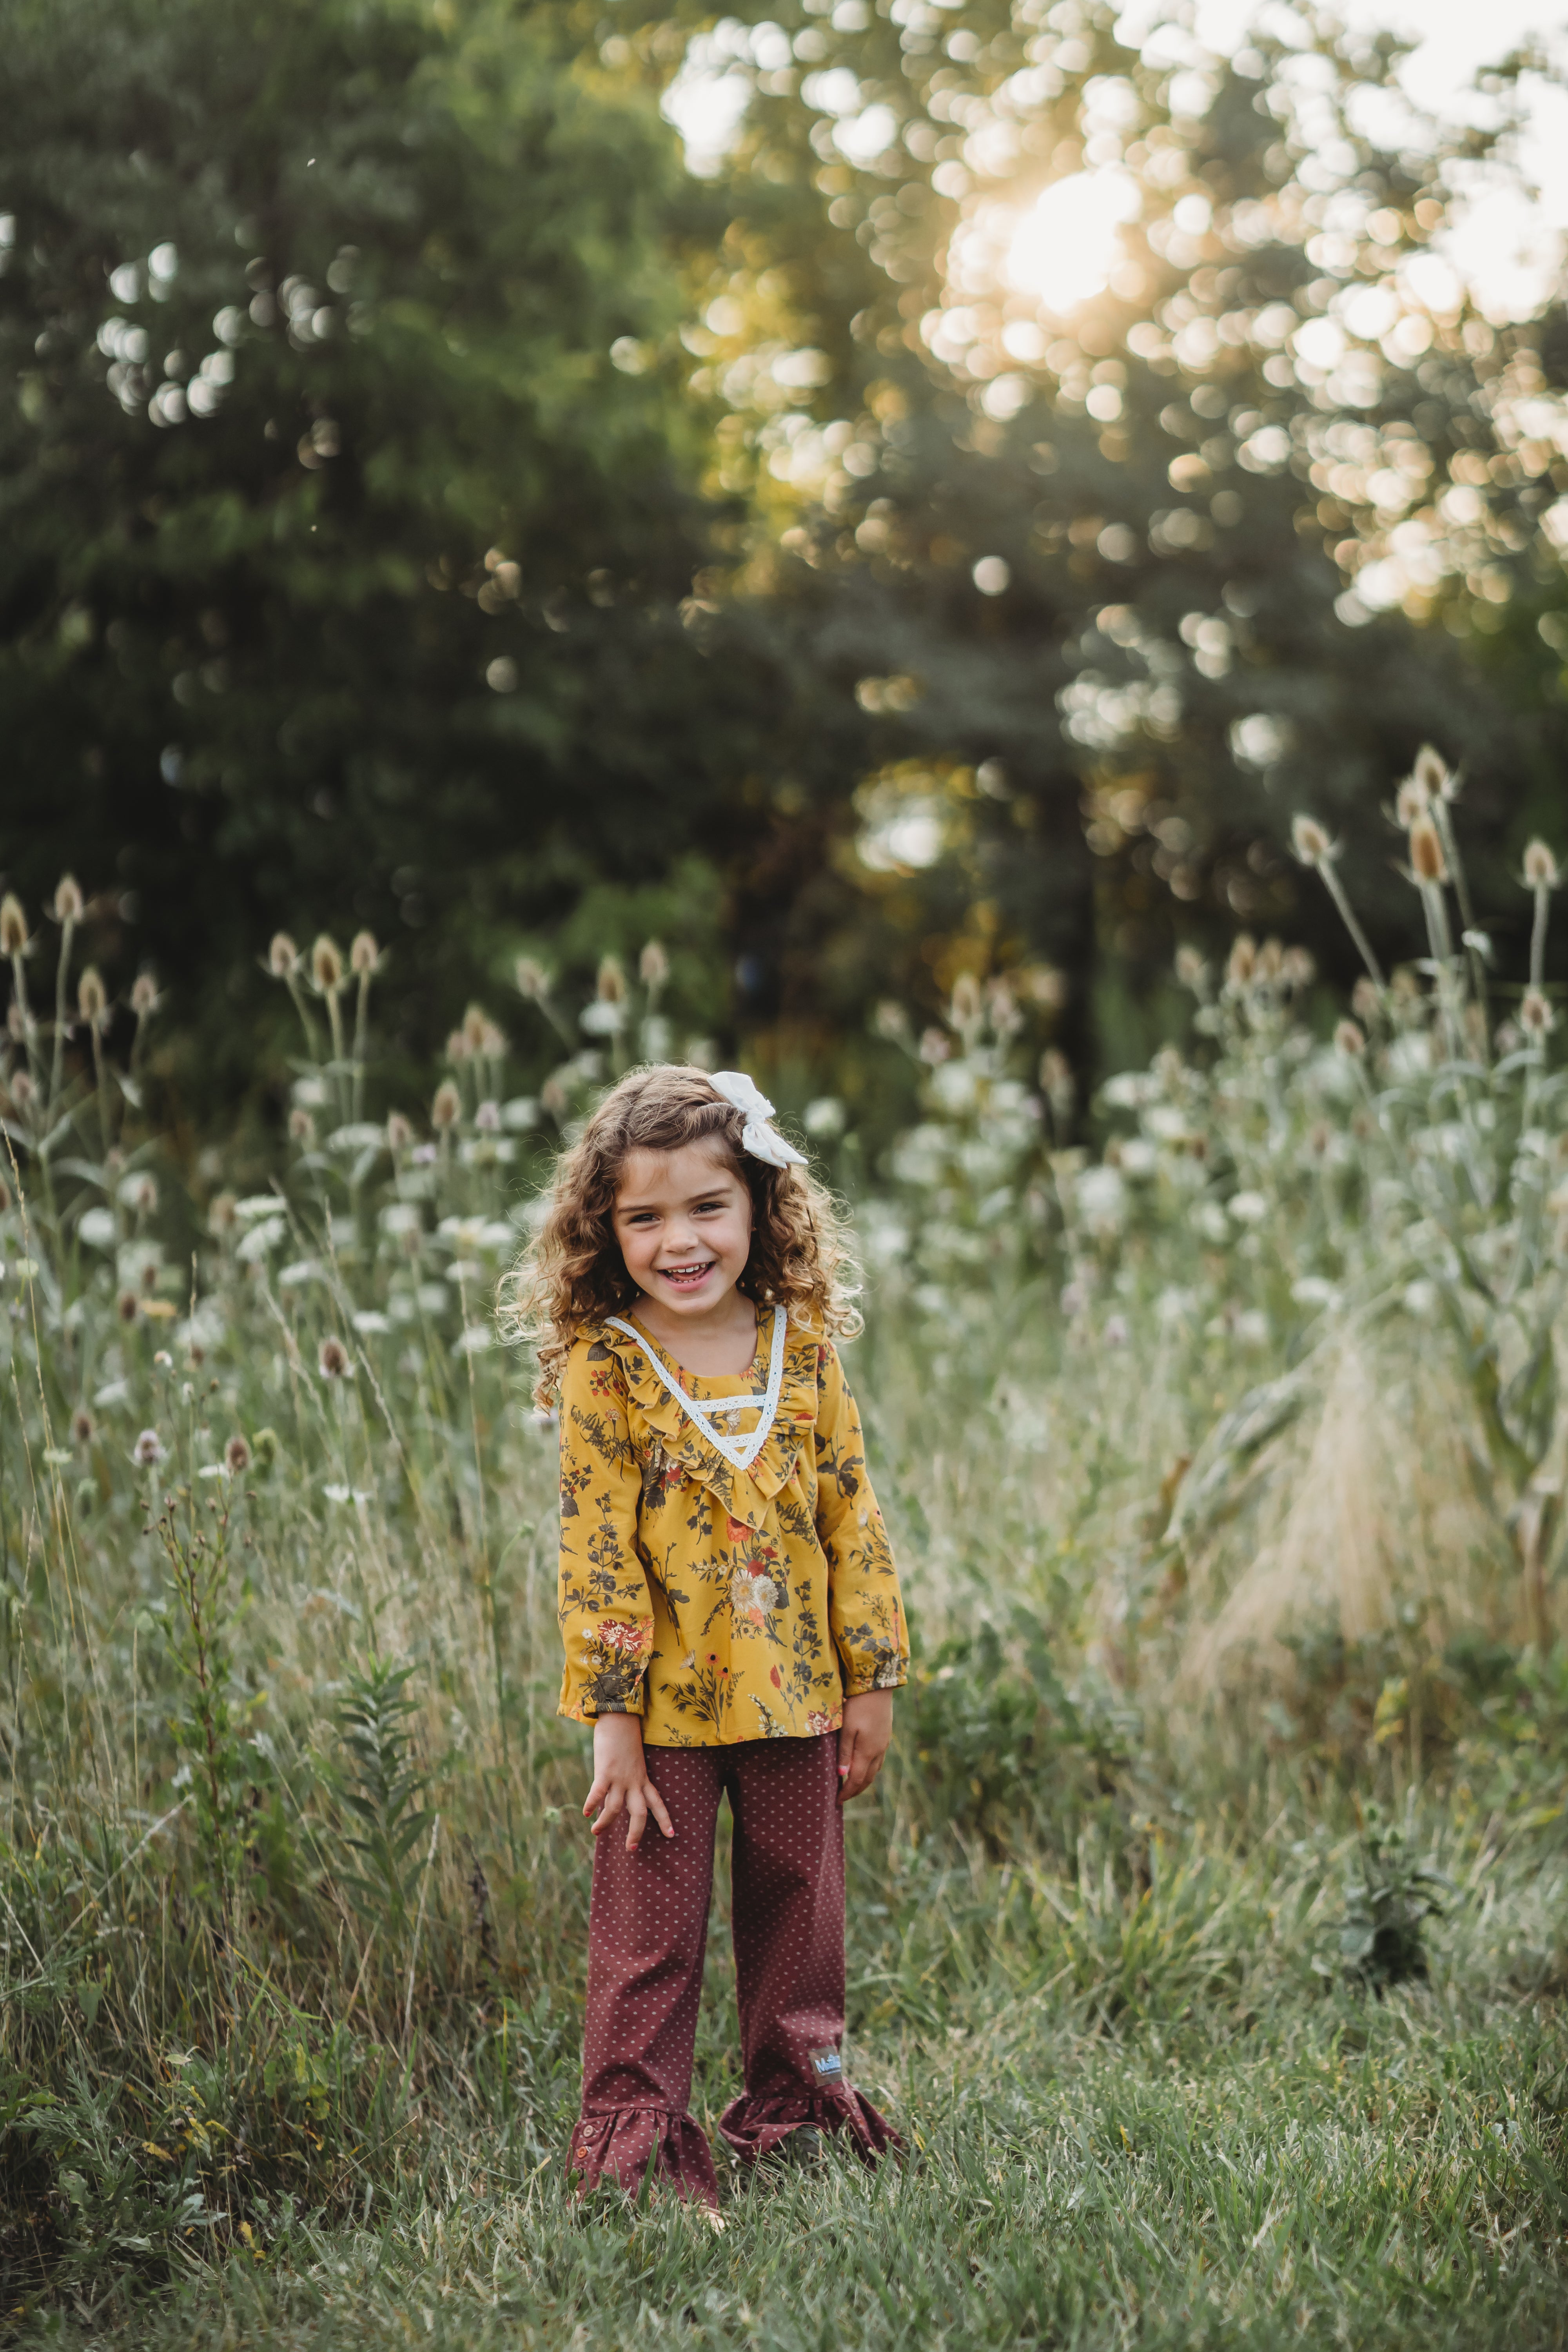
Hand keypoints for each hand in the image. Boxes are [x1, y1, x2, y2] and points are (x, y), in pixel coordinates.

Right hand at [583, 1714, 673, 1850]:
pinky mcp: (605, 1771)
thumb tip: (618, 1789)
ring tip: (596, 1832)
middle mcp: (634, 1781)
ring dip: (605, 1823)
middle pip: (640, 1813)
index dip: (664, 1819)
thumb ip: (629, 1775)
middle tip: (631, 1848)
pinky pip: (598, 1793)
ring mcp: (620, 1777)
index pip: (657, 1803)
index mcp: (643, 1778)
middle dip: (636, 1833)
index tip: (671, 1835)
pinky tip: (586, 1813)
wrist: (620, 1718)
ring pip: (615, 1808)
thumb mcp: (633, 1760)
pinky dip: (591, 1804)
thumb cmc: (624, 1737)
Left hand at [837, 1689, 892, 1804]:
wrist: (877, 1687)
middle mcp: (878, 1751)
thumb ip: (845, 1752)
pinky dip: (870, 1770)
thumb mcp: (847, 1728)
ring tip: (852, 1786)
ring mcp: (883, 1744)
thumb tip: (842, 1774)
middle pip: (867, 1779)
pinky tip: (864, 1767)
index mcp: (867, 1752)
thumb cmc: (858, 1706)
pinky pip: (878, 1761)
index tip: (837, 1801)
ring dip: (863, 1781)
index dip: (847, 1792)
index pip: (856, 1779)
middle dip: (855, 1791)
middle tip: (843, 1797)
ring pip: (874, 1771)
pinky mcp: (885, 1736)